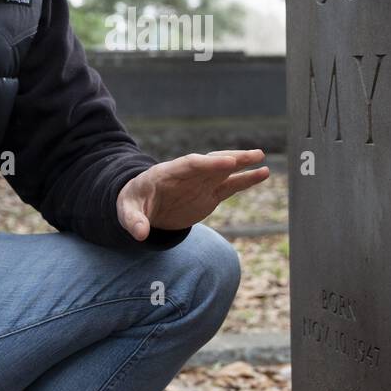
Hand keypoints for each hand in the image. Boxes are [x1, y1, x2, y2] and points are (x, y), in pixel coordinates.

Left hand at [117, 148, 270, 241]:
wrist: (142, 206)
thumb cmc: (133, 204)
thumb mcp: (127, 212)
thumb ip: (134, 221)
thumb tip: (140, 234)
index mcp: (168, 173)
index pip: (191, 164)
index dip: (208, 164)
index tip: (227, 163)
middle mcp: (188, 175)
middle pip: (211, 162)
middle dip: (230, 159)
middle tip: (251, 155)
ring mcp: (201, 183)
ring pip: (225, 171)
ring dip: (243, 164)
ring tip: (262, 157)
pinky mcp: (210, 194)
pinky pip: (231, 185)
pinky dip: (246, 180)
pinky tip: (263, 173)